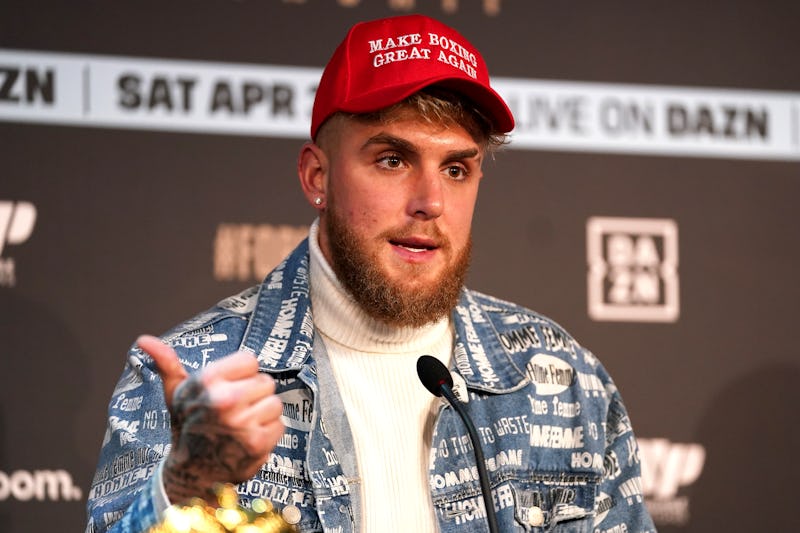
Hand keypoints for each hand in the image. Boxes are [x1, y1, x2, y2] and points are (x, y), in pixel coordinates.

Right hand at [137, 335, 284, 503]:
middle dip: (254, 395)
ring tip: (241, 425)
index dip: (242, 375)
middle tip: (235, 410)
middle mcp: (225, 399)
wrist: (190, 472)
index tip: (230, 388)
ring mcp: (242, 422)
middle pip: (266, 381)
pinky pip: (279, 425)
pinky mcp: (258, 442)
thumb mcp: (176, 394)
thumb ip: (167, 363)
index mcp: (208, 381)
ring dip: (262, 415)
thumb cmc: (187, 427)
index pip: (250, 360)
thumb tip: (144, 340)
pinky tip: (248, 439)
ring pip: (275, 403)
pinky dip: (268, 433)